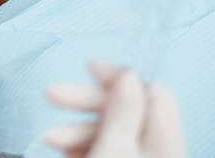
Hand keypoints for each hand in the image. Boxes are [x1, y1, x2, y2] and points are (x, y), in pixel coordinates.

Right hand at [44, 61, 187, 157]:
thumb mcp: (113, 146)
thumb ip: (123, 109)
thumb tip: (128, 72)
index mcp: (164, 136)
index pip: (150, 89)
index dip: (118, 76)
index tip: (88, 67)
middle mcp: (156, 147)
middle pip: (124, 109)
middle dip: (84, 101)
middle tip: (53, 94)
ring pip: (110, 130)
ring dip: (76, 127)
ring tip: (51, 138)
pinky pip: (105, 147)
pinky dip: (83, 143)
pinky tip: (63, 148)